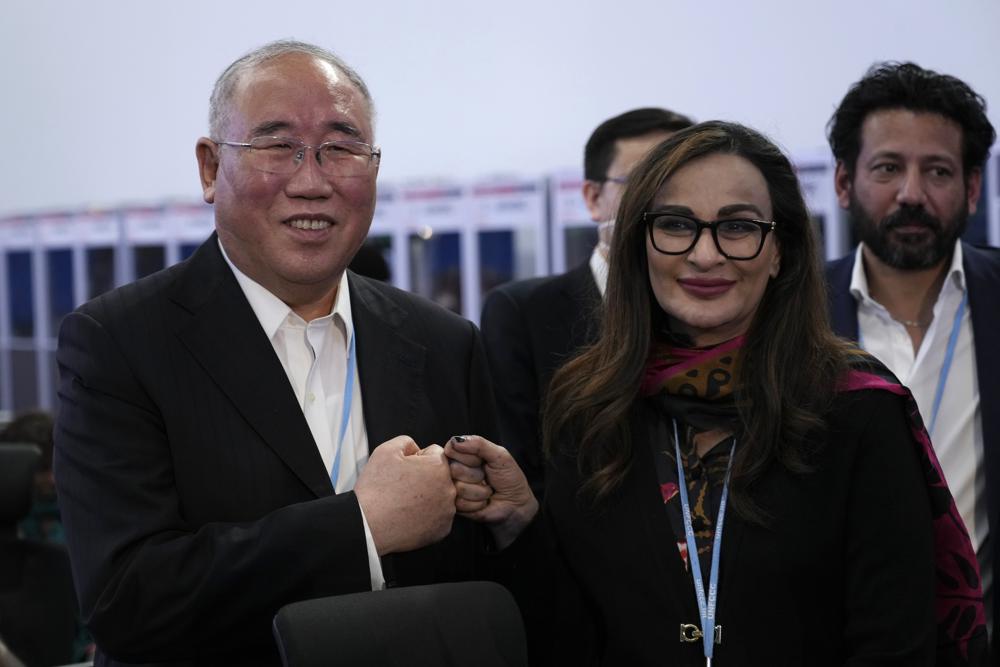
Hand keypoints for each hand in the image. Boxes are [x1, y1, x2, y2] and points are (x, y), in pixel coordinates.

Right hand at [355, 436, 456, 555]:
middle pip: (441, 475)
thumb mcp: (386, 450)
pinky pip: (439, 516)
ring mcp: (447, 511)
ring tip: (405, 502)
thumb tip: (417, 448)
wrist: (368, 525)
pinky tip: (410, 515)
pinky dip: (428, 515)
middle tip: (403, 487)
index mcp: (439, 466)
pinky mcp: (442, 529)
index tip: (405, 471)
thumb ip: (407, 441)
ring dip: (428, 496)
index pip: (435, 453)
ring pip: (440, 496)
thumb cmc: (376, 489)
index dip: (418, 459)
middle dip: (426, 477)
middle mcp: (449, 488)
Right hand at [444, 435, 537, 548]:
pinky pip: (460, 503)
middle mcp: (454, 470)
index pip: (451, 449)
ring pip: (458, 487)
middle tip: (486, 477)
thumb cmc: (509, 477)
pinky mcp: (456, 506)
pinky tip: (483, 502)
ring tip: (487, 490)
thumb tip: (456, 441)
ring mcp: (454, 488)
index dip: (469, 457)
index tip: (482, 461)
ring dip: (479, 491)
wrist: (516, 504)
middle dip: (476, 475)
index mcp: (462, 454)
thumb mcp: (499, 455)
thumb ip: (479, 444)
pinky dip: (477, 503)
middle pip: (453, 469)